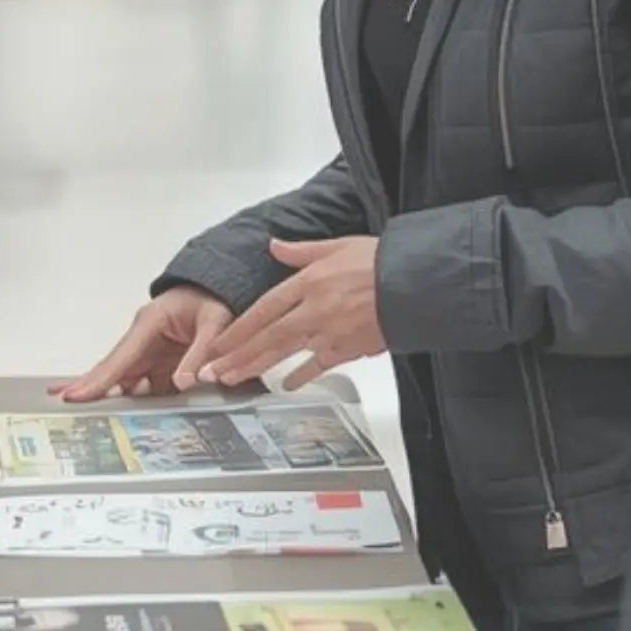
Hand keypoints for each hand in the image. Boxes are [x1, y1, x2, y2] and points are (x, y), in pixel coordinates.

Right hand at [49, 286, 235, 401]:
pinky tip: (119, 415)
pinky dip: (133, 401)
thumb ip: (201, 352)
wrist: (218, 291)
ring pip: (124, 379)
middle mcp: (143, 339)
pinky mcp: (161, 364)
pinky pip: (144, 385)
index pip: (119, 357)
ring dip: (108, 396)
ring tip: (82, 411)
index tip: (76, 394)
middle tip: (64, 402)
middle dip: (89, 386)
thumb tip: (184, 381)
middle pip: (113, 369)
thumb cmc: (211, 300)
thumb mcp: (215, 322)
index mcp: (149, 324)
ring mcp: (150, 353)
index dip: (98, 379)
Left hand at [186, 238, 388, 389]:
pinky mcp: (349, 349)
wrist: (417, 283)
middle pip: (266, 337)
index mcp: (308, 283)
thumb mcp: (337, 246)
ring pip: (285, 354)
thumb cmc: (381, 262)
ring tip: (233, 379)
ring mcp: (330, 333)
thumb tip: (274, 245)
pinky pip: (318, 365)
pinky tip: (285, 385)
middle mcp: (313, 311)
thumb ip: (301, 251)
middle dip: (236, 356)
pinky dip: (301, 376)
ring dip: (256, 367)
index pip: (262, 309)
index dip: (237, 329)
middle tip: (212, 372)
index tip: (217, 343)